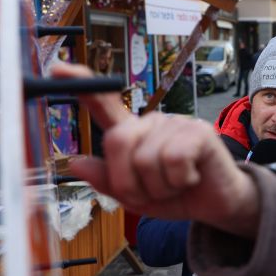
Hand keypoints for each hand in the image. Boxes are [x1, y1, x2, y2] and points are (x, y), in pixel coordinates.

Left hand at [53, 63, 259, 237]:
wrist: (218, 206)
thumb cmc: (177, 196)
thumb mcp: (136, 197)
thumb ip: (107, 181)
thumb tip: (74, 162)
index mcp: (133, 135)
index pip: (104, 105)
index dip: (82, 86)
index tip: (57, 70)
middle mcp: (152, 122)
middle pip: (118, 142)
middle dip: (128, 181)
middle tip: (151, 193)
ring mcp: (175, 123)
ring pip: (147, 159)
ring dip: (160, 187)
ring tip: (177, 185)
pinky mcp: (198, 132)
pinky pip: (173, 160)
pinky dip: (179, 180)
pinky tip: (192, 177)